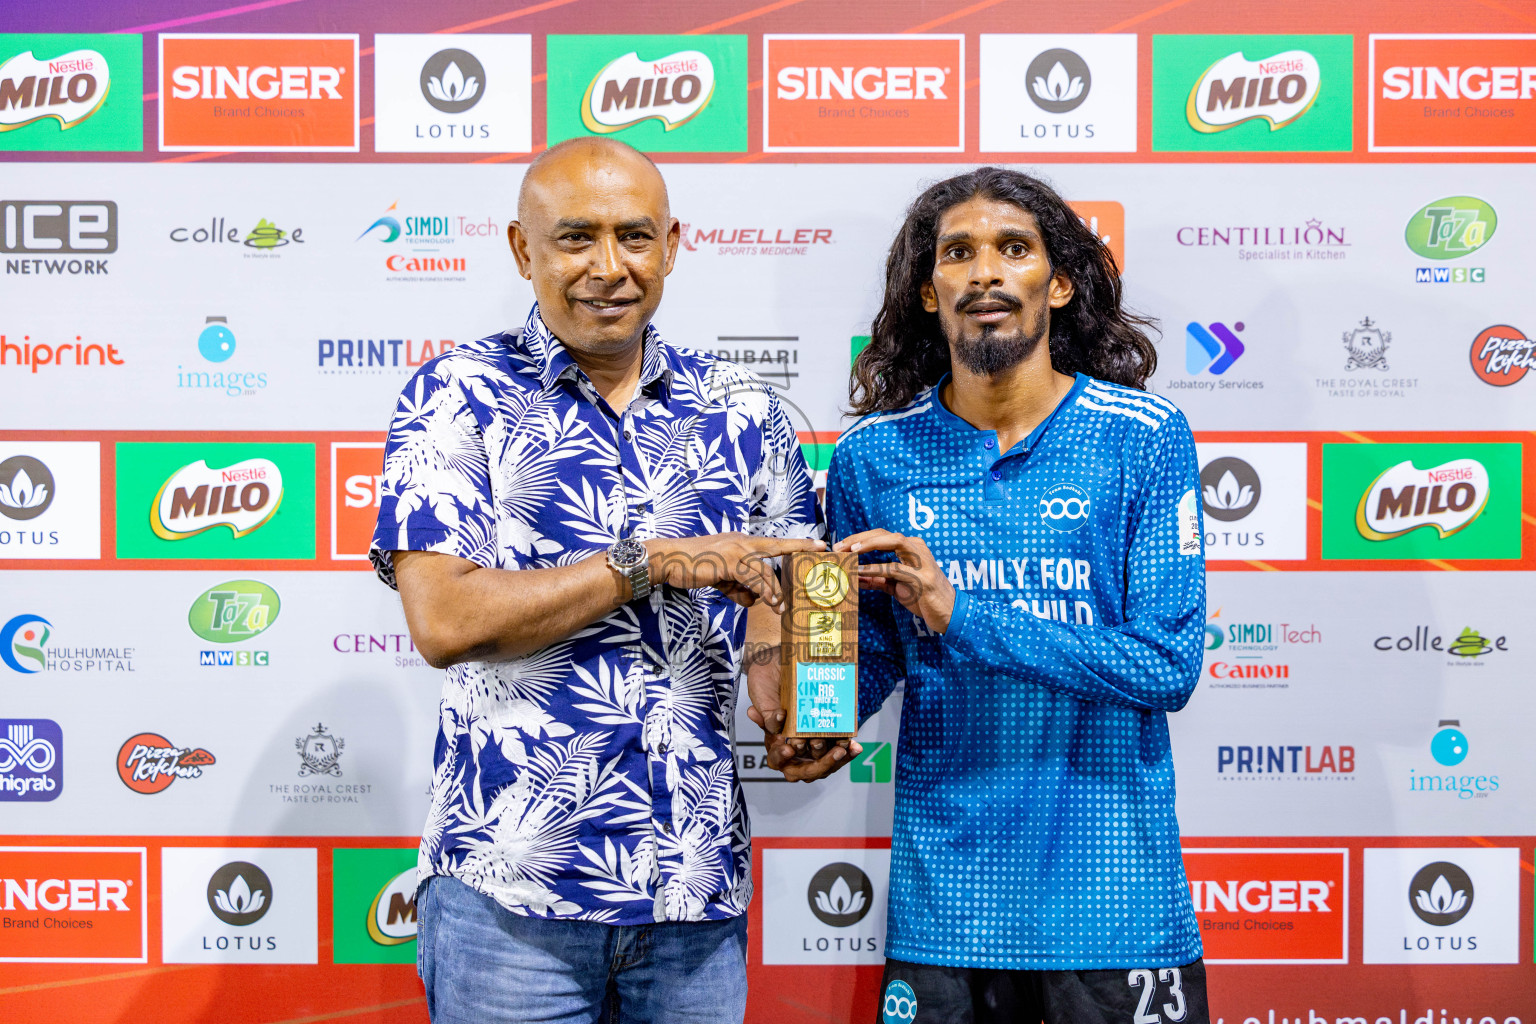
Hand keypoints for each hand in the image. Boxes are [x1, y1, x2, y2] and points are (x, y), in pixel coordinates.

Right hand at [647, 534, 824, 612]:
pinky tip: (763, 602)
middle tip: (822, 548)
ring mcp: (736, 550)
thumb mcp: (722, 579)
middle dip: (800, 547)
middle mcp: (742, 543)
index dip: (795, 543)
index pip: (774, 543)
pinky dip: (759, 592)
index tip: (816, 542)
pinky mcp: (728, 562)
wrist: (671, 560)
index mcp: (742, 544)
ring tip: (780, 607)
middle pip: (778, 545)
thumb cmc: (695, 566)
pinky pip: (751, 578)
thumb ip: (739, 588)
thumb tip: (753, 601)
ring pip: (765, 570)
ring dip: (774, 590)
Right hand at [744, 641, 859, 782]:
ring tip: (843, 748)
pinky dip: (846, 750)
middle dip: (819, 764)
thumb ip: (766, 713)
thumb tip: (776, 722)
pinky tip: (854, 745)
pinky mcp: (827, 737)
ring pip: (823, 764)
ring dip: (835, 759)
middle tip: (828, 750)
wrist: (779, 664)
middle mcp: (793, 748)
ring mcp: (811, 744)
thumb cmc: (767, 682)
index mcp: (774, 743)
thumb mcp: (762, 696)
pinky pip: (837, 751)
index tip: (789, 747)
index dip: (781, 758)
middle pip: (804, 770)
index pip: (777, 760)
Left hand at [834, 529, 955, 634]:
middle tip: (840, 547)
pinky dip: (875, 569)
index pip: (882, 535)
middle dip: (860, 538)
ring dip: (868, 545)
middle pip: (885, 534)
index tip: (841, 546)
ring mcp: (922, 561)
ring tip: (849, 551)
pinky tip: (860, 571)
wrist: (949, 613)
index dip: (860, 538)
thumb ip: (878, 579)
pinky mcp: (923, 578)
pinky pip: (895, 569)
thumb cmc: (924, 598)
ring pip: (893, 542)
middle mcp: (917, 549)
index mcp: (911, 548)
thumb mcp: (897, 586)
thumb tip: (855, 577)